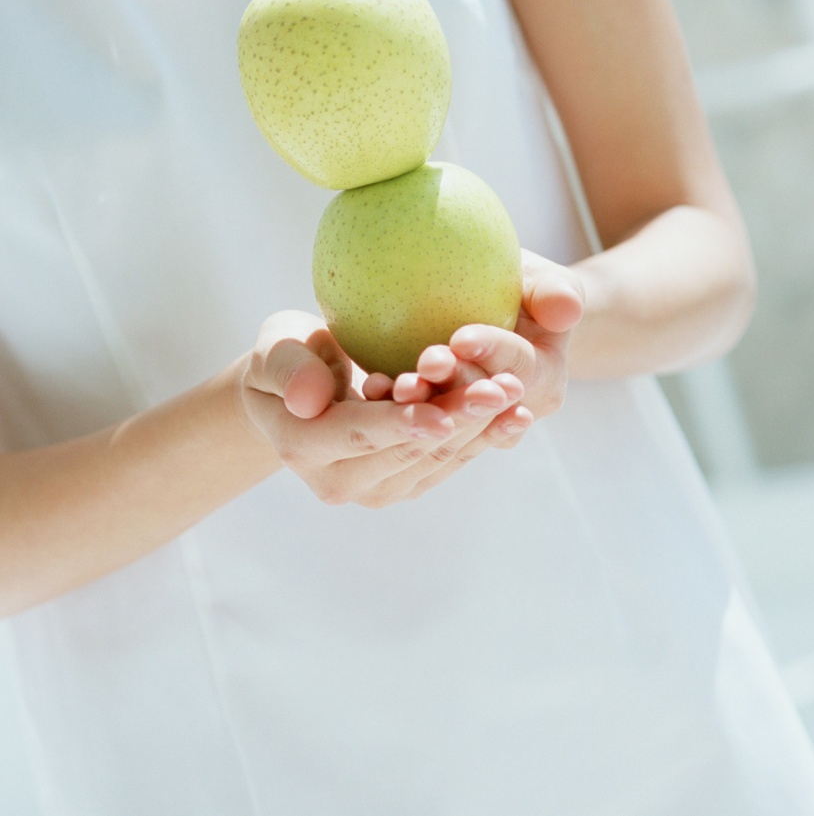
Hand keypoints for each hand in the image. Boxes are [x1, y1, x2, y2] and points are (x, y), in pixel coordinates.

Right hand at [238, 311, 524, 507]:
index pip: (358, 435)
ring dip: (479, 429)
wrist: (297, 394)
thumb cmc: (288, 357)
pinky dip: (483, 438)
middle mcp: (339, 482)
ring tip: (514, 393)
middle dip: (459, 421)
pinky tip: (515, 415)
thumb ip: (287, 368)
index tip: (443, 412)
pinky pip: (448, 462)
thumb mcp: (275, 348)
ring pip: (436, 459)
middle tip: (501, 386)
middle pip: (408, 451)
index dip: (402, 425)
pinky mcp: (404, 484)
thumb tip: (309, 400)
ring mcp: (375, 489)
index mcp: (302, 446)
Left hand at [370, 252, 583, 450]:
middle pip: (481, 402)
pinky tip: (373, 386)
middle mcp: (509, 412)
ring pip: (446, 420)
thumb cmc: (523, 287)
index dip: (494, 353)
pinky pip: (415, 420)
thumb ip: (556, 291)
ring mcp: (470, 422)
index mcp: (545, 383)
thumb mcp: (545, 280)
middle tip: (425, 361)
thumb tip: (566, 309)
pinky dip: (393, 405)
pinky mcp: (434, 420)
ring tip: (394, 384)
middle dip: (453, 385)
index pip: (521, 370)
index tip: (462, 337)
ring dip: (421, 405)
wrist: (493, 308)